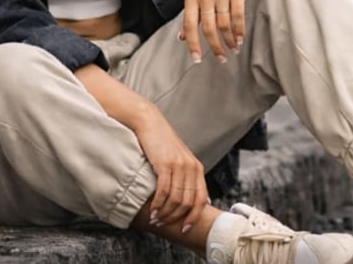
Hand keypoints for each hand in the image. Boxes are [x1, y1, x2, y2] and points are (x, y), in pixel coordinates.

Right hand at [135, 112, 208, 233]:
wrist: (150, 124)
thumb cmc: (162, 144)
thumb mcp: (179, 160)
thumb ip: (184, 177)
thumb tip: (185, 200)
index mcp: (197, 168)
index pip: (201, 199)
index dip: (194, 216)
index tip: (185, 228)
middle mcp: (191, 168)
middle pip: (188, 202)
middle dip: (176, 218)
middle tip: (164, 224)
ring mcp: (179, 165)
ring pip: (176, 199)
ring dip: (165, 213)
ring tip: (156, 219)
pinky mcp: (165, 164)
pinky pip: (164, 191)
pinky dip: (158, 204)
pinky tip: (152, 210)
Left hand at [182, 0, 254, 62]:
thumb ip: (191, 13)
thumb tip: (181, 37)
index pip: (189, 24)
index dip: (192, 44)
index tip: (197, 59)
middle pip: (207, 27)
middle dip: (214, 46)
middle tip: (221, 58)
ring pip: (223, 23)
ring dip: (229, 40)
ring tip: (233, 48)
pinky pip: (237, 15)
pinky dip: (239, 29)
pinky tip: (240, 37)